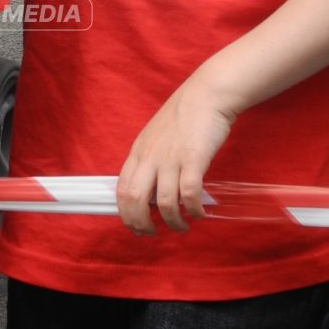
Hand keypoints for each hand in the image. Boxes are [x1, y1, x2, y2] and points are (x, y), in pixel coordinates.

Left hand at [115, 76, 236, 234]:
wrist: (206, 94)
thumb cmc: (183, 116)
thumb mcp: (155, 137)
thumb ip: (150, 160)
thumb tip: (152, 190)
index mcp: (138, 152)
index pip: (121, 189)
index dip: (125, 213)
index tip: (134, 226)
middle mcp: (150, 157)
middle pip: (135, 199)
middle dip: (140, 223)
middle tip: (150, 233)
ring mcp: (171, 159)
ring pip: (164, 202)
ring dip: (172, 221)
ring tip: (181, 227)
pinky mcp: (193, 159)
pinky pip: (189, 194)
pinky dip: (193, 210)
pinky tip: (199, 214)